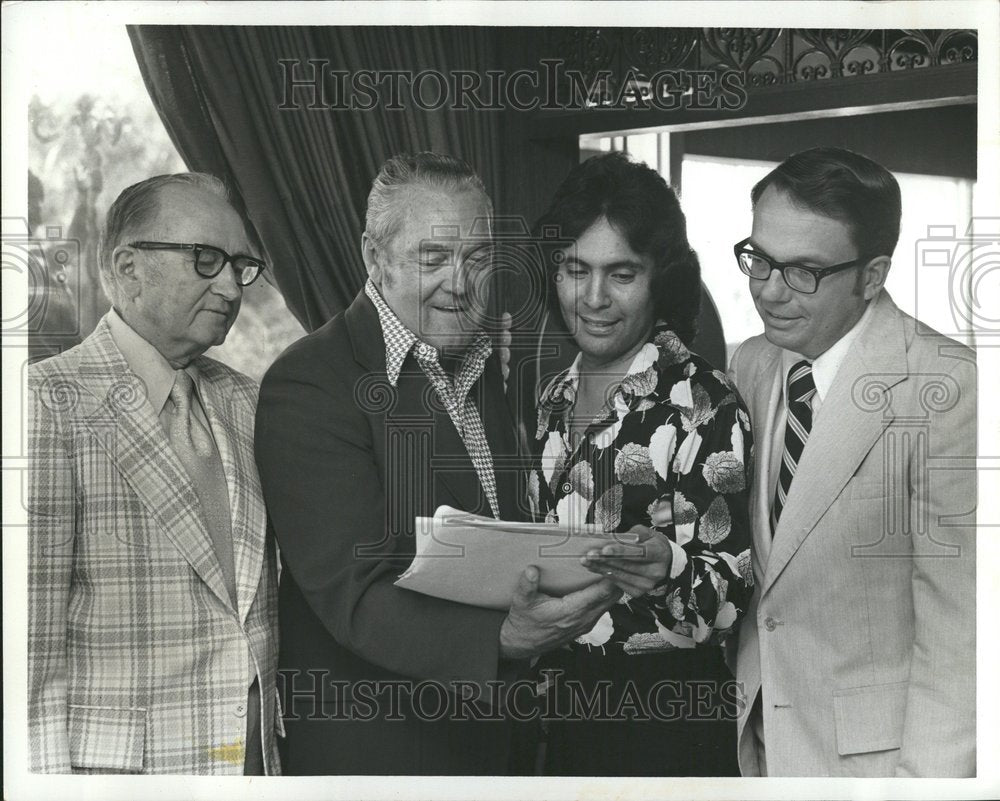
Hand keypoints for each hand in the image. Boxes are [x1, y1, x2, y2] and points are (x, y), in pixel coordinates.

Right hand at [499, 566, 621, 659]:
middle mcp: (584, 619)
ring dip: (611, 584)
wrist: (523, 643)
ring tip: (606, 565)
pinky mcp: (586, 623)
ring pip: (610, 601)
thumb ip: (527, 585)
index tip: (610, 559)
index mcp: (571, 612)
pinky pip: (604, 606)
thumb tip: (531, 570)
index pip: (601, 593)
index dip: (609, 575)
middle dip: (615, 576)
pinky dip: (605, 592)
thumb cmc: (524, 622)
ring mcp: (587, 623)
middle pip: (612, 596)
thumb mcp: (521, 601)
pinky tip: (599, 580)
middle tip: (612, 557)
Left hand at [582, 524, 672, 596]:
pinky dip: (604, 574)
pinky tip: (594, 567)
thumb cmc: (651, 545)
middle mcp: (655, 572)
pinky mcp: (638, 592)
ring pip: (619, 575)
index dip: (621, 551)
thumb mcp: (645, 533)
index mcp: (659, 554)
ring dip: (600, 567)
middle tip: (589, 554)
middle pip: (626, 565)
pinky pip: (617, 582)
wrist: (663, 562)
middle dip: (605, 559)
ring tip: (587, 560)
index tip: (605, 549)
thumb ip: (631, 535)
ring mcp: (647, 584)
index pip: (639, 553)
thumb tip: (612, 538)